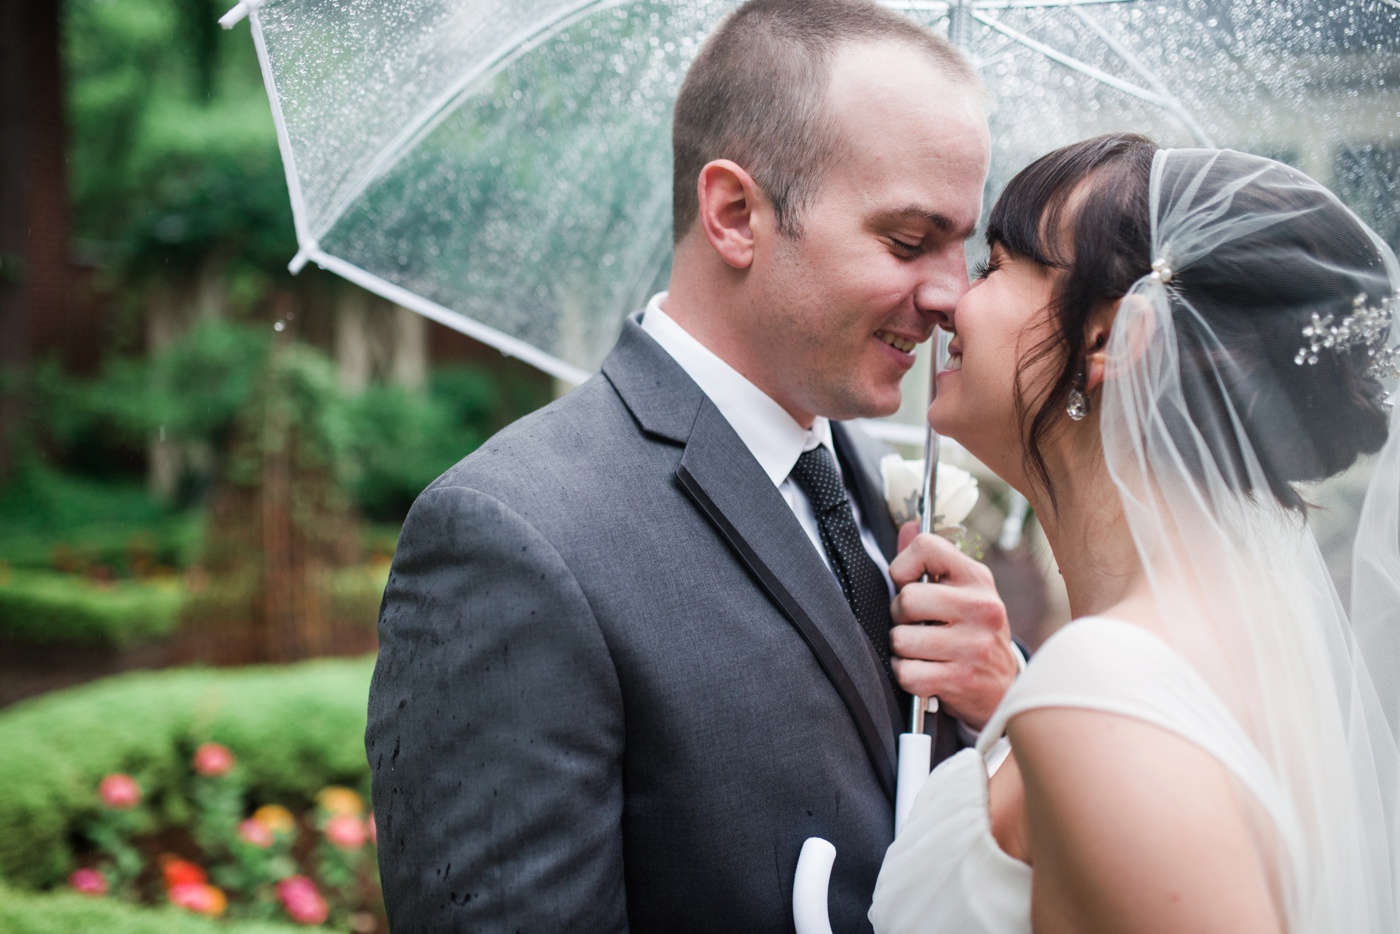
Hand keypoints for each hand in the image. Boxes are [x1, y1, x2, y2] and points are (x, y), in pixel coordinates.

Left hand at [888, 523, 1016, 731]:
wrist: (1006, 691)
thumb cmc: (973, 635)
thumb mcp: (962, 593)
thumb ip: (930, 561)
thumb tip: (908, 525)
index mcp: (977, 579)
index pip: (926, 547)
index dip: (903, 567)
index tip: (910, 586)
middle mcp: (980, 607)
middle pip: (906, 599)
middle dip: (899, 617)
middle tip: (916, 626)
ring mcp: (972, 644)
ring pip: (900, 639)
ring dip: (902, 650)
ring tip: (923, 652)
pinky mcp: (960, 679)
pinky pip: (906, 672)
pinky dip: (907, 676)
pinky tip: (926, 673)